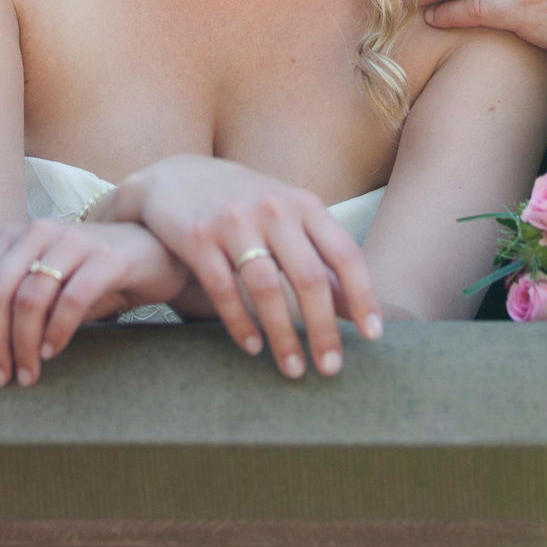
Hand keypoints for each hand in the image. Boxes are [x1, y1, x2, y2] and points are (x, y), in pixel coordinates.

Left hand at [0, 218, 183, 385]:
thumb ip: (5, 319)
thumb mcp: (44, 298)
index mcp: (14, 239)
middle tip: (0, 378)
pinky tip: (52, 352)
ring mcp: (73, 241)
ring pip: (30, 297)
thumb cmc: (91, 279)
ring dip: (23, 344)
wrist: (153, 253)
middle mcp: (38, 232)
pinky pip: (71, 298)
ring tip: (28, 374)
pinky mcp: (106, 257)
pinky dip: (57, 331)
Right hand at [108, 155, 381, 378]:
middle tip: (332, 369)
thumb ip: (318, 256)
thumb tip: (352, 306)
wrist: (174, 176)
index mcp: (303, 203)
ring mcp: (233, 220)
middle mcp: (273, 208)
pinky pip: (223, 288)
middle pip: (309, 277)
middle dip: (324, 329)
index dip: (363, 296)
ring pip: (267, 287)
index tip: (372, 335)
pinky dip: (240, 323)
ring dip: (283, 336)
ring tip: (294, 370)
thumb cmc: (242, 205)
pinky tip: (252, 348)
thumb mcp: (286, 219)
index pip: (345, 253)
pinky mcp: (197, 236)